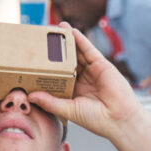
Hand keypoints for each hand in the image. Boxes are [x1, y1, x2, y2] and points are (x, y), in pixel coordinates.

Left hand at [28, 24, 143, 139]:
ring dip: (67, 41)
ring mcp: (92, 72)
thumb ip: (50, 102)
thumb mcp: (68, 110)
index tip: (32, 61)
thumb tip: (30, 96)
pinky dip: (80, 40)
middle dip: (55, 52)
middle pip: (66, 62)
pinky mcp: (102, 65)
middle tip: (42, 40)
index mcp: (73, 92)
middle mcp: (82, 80)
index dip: (46, 68)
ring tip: (54, 30)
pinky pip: (89, 50)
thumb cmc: (97, 120)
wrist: (119, 119)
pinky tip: (70, 31)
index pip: (57, 76)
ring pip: (77, 53)